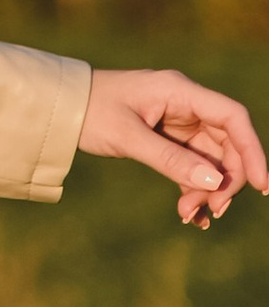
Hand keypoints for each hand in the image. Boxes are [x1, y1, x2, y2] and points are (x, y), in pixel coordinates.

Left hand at [78, 70, 266, 227]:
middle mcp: (185, 104)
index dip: (252, 150)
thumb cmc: (89, 112)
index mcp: (179, 91)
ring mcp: (178, 121)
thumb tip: (214, 183)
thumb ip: (170, 160)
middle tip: (209, 210)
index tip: (261, 185)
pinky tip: (187, 212)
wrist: (59, 107)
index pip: (232, 117)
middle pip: (227, 143)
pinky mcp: (168, 138)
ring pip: (211, 159)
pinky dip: (193, 188)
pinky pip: (193, 165)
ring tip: (189, 215)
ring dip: (207, 189)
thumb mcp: (127, 138)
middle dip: (224, 180)